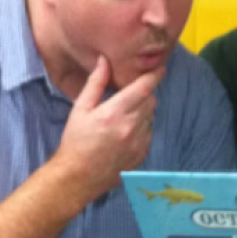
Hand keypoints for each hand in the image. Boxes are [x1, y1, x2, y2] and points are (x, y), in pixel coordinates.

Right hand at [50, 56, 161, 206]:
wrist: (78, 176)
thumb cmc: (76, 141)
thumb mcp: (81, 109)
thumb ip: (96, 83)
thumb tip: (104, 61)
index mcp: (115, 112)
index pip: (143, 88)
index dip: (154, 76)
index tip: (160, 69)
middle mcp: (131, 127)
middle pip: (151, 101)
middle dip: (144, 94)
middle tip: (129, 96)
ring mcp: (139, 142)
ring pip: (151, 117)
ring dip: (143, 112)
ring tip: (123, 118)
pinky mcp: (142, 154)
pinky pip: (150, 133)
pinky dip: (143, 128)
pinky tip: (125, 133)